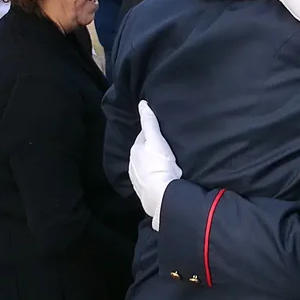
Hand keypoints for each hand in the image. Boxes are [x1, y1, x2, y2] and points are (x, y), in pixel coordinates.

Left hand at [128, 100, 181, 230]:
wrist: (162, 196)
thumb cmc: (160, 165)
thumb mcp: (156, 140)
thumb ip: (149, 122)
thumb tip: (142, 103)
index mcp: (135, 149)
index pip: (144, 135)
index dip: (153, 132)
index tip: (163, 131)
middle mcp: (132, 164)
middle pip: (144, 150)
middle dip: (152, 147)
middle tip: (167, 146)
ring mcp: (137, 179)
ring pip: (145, 165)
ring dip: (153, 162)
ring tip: (166, 162)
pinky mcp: (144, 191)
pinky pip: (149, 178)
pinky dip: (154, 175)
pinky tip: (163, 176)